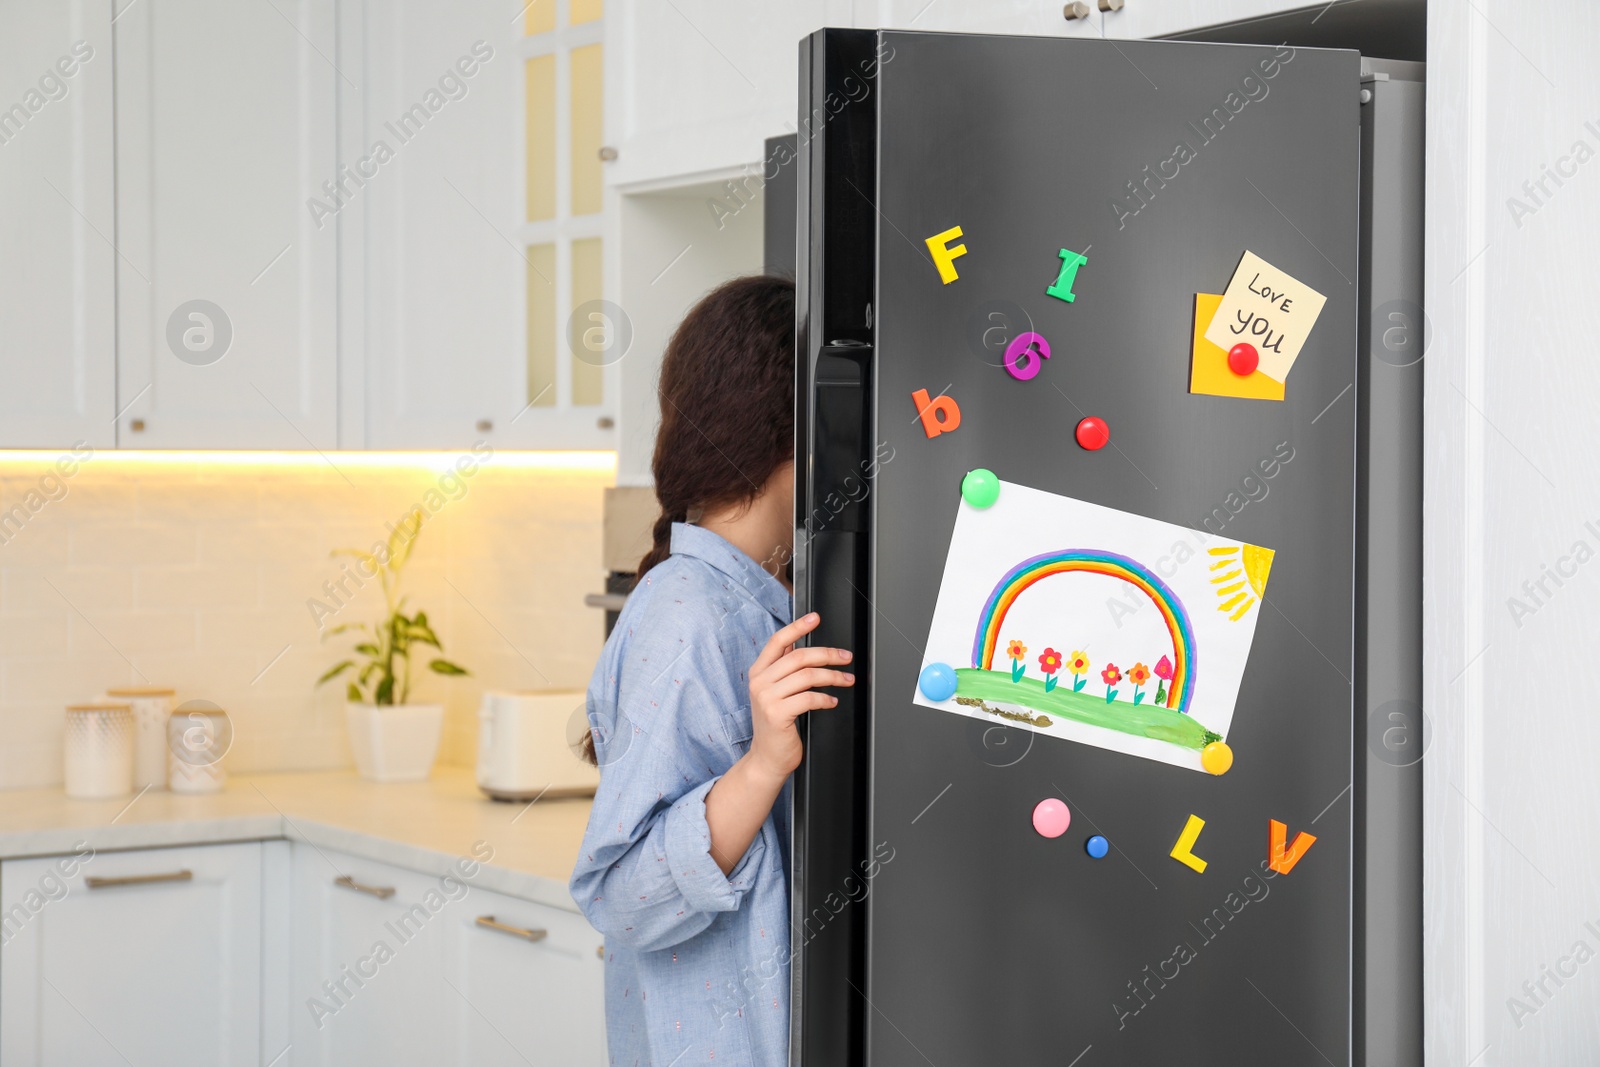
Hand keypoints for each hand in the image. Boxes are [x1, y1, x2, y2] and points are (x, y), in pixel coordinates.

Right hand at [745, 612, 853, 782]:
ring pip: (808, 676)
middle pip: (799, 656)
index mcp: (758, 672)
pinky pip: (809, 698)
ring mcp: (767, 698)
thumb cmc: (776, 725)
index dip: (798, 626)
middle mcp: (760, 682)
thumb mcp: (774, 692)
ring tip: (847, 680)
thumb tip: (800, 642)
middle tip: (846, 657)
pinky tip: (832, 701)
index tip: (815, 618)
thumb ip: (783, 669)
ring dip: (833, 677)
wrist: (767, 758)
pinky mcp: (777, 714)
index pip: (777, 641)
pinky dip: (826, 698)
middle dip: (828, 654)